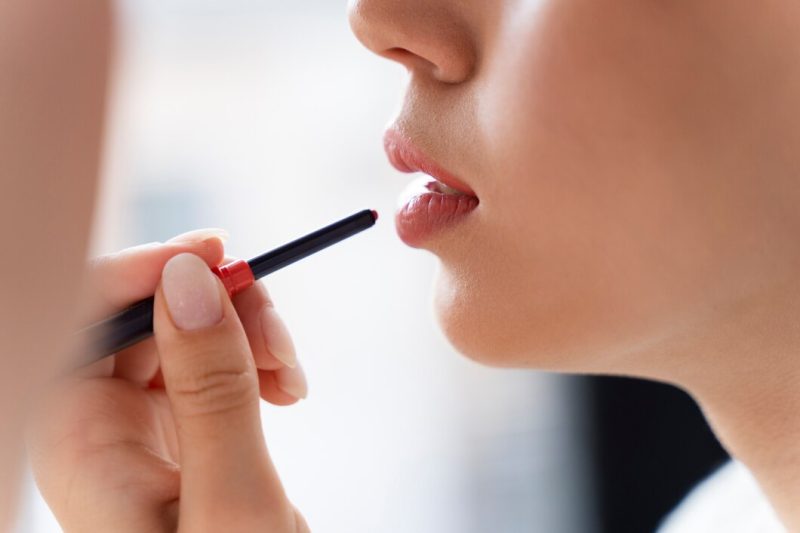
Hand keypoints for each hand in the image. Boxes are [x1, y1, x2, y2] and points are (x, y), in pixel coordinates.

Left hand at [29, 231, 309, 531]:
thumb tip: (189, 278)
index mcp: (78, 450)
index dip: (138, 273)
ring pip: (180, 332)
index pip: (76, 324)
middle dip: (214, 308)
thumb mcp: (233, 499)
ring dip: (243, 331)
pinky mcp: (185, 432)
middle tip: (277, 336)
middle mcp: (98, 433)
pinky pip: (210, 363)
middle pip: (138, 319)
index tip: (215, 254)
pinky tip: (287, 385)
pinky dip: (253, 359)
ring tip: (292, 372)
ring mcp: (142, 431)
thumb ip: (210, 388)